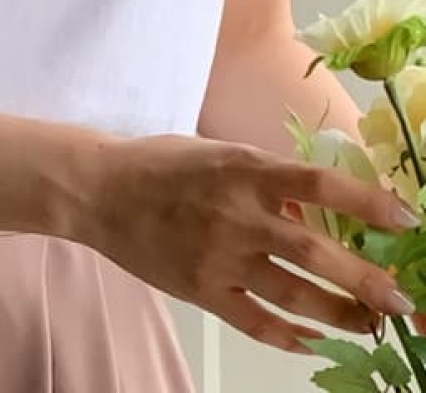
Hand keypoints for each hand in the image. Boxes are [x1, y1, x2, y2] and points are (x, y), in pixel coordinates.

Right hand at [77, 135, 418, 353]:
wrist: (100, 190)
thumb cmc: (160, 163)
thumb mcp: (217, 153)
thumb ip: (264, 178)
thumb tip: (312, 209)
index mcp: (244, 170)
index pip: (320, 184)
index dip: (369, 203)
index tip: (406, 219)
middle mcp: (238, 214)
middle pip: (316, 252)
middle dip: (366, 280)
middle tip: (402, 301)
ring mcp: (219, 255)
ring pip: (294, 294)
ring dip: (339, 314)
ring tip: (370, 325)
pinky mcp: (201, 289)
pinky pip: (255, 321)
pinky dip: (288, 337)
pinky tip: (311, 342)